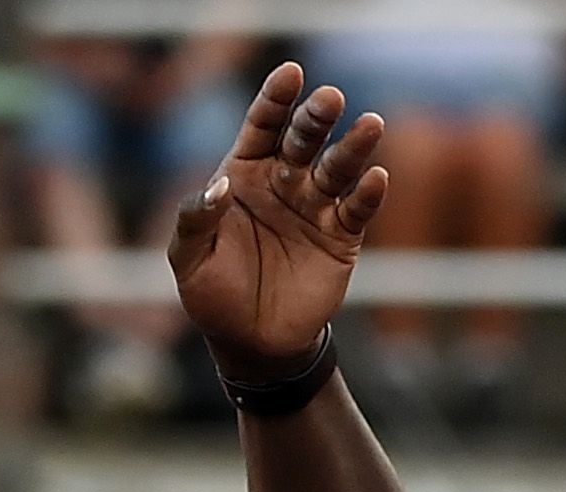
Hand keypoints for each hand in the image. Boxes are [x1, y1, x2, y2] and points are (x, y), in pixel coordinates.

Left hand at [169, 61, 388, 372]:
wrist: (250, 343)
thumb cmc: (213, 295)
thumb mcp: (189, 259)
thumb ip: (195, 219)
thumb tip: (218, 187)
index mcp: (245, 172)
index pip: (262, 125)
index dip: (275, 98)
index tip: (290, 74)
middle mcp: (284, 180)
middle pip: (303, 138)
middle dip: (316, 117)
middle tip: (330, 99)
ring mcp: (315, 207)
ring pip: (337, 167)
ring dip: (353, 146)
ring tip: (370, 125)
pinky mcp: (341, 238)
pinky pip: (357, 210)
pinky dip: (367, 194)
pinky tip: (376, 178)